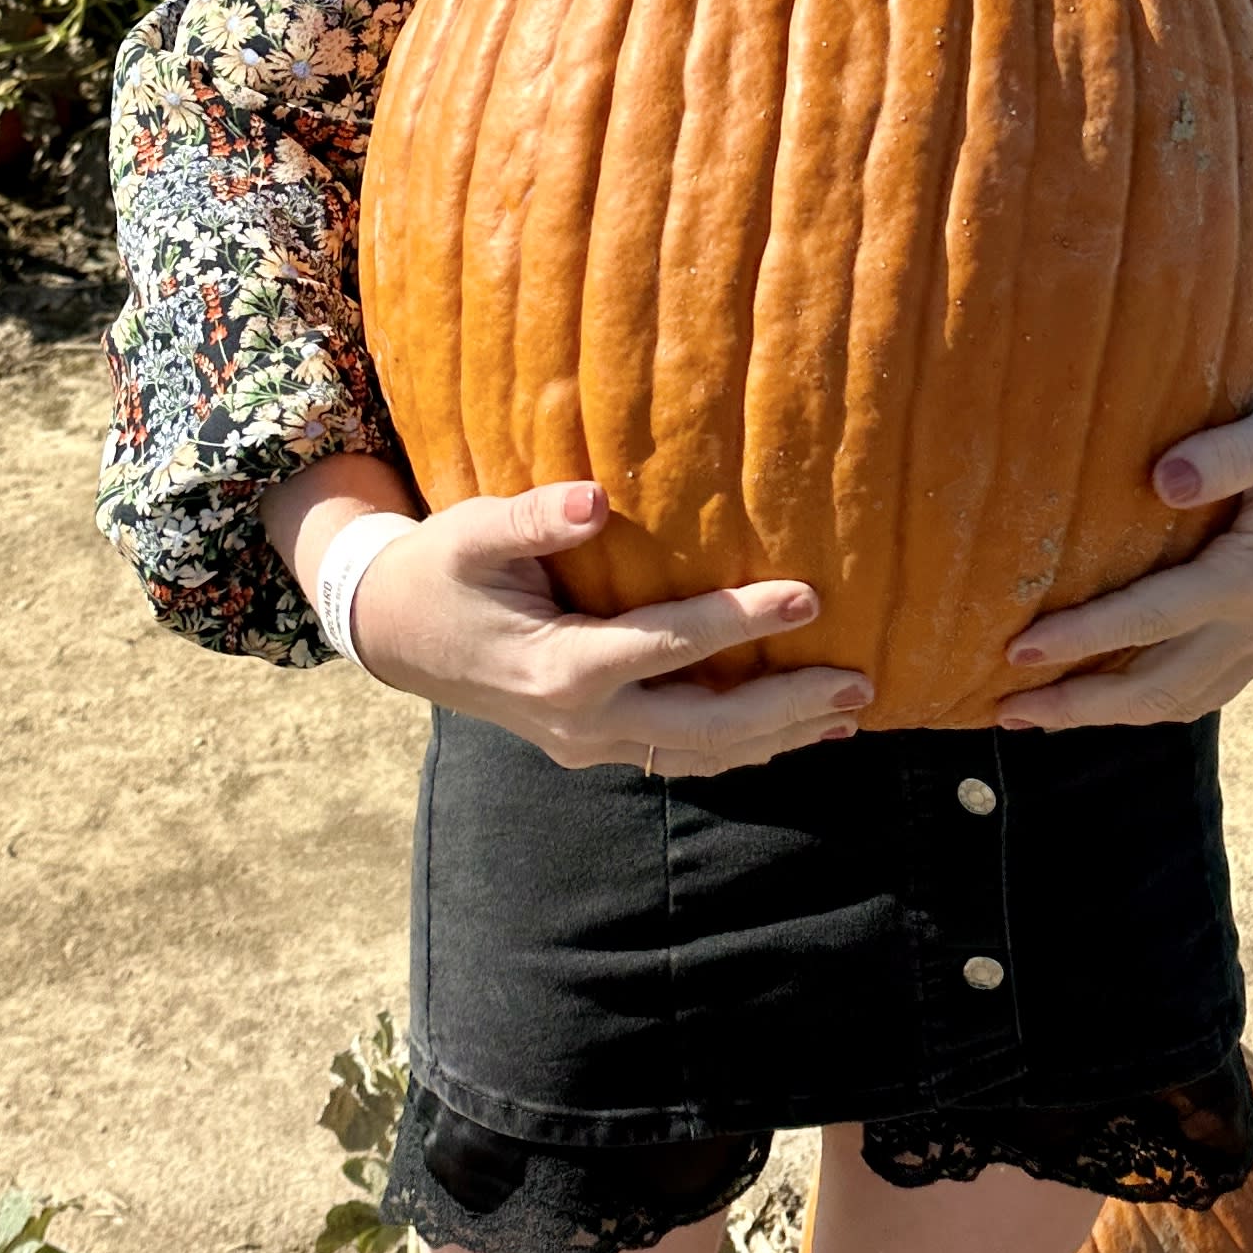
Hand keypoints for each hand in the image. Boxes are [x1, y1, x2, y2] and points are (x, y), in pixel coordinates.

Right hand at [336, 478, 872, 775]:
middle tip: (860, 682)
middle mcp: (580, 721)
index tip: (809, 596)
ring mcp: (587, 743)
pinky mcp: (592, 743)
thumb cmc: (440, 569)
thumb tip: (595, 499)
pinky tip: (791, 732)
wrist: (393, 634)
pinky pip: (678, 753)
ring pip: (698, 753)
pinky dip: (739, 748)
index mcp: (558, 667)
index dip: (740, 622)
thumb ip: (532, 517)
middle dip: (786, 707)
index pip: (668, 646)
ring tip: (848, 712)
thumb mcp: (471, 532)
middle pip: (703, 727)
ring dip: (776, 737)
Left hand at [994, 278, 1252, 731]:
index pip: (1150, 620)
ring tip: (1040, 717)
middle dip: (1078, 705)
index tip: (1014, 652)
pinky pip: (1209, 687)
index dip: (1080, 639)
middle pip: (1158, 686)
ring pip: (1184, 698)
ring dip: (1111, 715)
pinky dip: (1156, 701)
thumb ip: (1231, 452)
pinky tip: (1117, 696)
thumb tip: (1164, 477)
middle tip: (1002, 710)